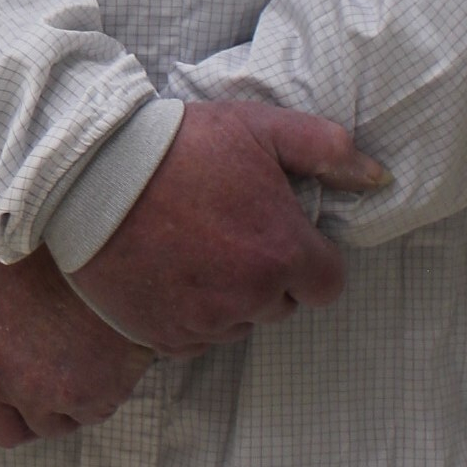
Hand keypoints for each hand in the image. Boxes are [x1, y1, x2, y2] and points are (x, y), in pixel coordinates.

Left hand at [0, 248, 153, 446]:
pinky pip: (81, 419)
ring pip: (43, 429)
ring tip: (71, 360)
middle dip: (19, 419)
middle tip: (40, 388)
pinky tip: (95, 360)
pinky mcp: (79, 399)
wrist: (106, 249)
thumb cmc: (46, 264)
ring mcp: (33, 389)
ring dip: (56, 408)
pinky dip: (91, 399)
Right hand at [64, 100, 385, 357]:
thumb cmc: (177, 147)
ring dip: (224, 298)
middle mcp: (249, 297)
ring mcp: (204, 322)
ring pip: (235, 323)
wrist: (87, 175)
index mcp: (282, 252)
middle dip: (264, 277)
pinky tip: (162, 272)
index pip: (326, 285)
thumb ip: (326, 150)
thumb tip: (378, 177)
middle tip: (225, 233)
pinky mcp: (161, 337)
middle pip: (279, 305)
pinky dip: (184, 315)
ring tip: (188, 250)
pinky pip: (192, 339)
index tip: (278, 234)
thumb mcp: (257, 128)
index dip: (307, 260)